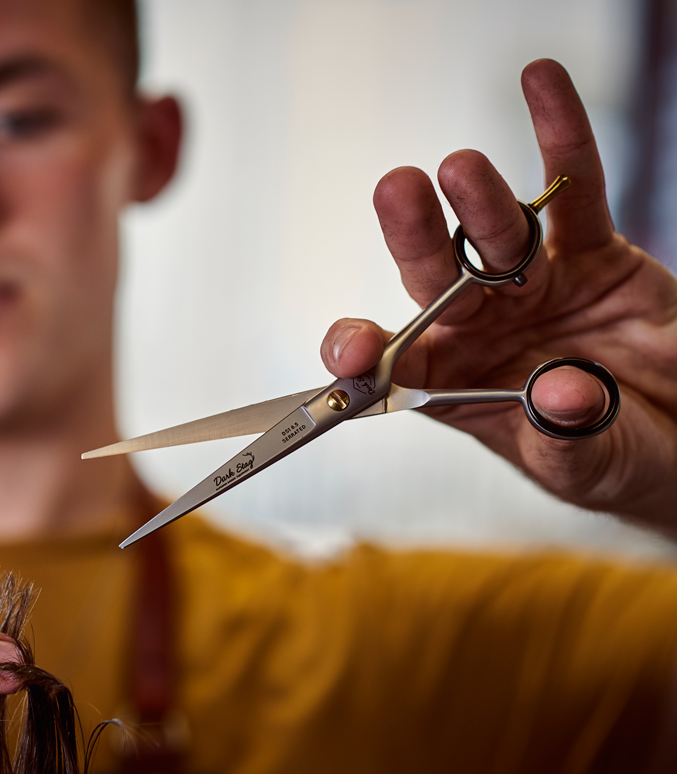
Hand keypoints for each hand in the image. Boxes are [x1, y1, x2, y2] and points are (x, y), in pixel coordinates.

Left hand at [320, 59, 676, 534]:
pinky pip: (574, 192)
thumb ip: (566, 437)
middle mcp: (480, 328)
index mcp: (455, 384)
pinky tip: (540, 86)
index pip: (397, 364)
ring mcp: (531, 287)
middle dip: (414, 236)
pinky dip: (562, 139)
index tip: (352, 347)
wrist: (676, 435)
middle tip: (395, 191)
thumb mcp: (585, 465)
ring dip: (479, 199)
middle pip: (434, 277)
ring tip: (462, 169)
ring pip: (496, 234)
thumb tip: (558, 394)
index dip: (367, 352)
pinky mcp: (589, 254)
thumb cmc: (613, 458)